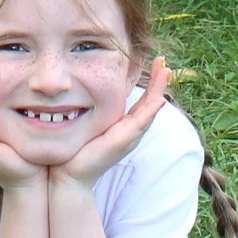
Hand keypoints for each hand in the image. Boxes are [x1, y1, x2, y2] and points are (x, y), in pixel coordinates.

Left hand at [57, 57, 174, 191]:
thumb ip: (96, 111)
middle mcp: (131, 130)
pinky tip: (159, 100)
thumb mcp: (93, 124)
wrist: (71, 174)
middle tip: (165, 63)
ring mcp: (129, 136)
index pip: (143, 100)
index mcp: (125, 125)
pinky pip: (140, 123)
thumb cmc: (79, 149)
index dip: (151, 83)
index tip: (156, 63)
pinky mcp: (123, 141)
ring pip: (150, 109)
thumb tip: (86, 90)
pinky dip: (151, 111)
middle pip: (151, 102)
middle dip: (159, 83)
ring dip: (159, 91)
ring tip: (166, 73)